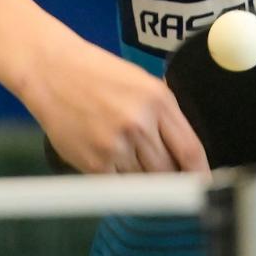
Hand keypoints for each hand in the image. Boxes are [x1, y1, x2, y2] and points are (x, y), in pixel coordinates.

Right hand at [17, 38, 209, 173]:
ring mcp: (116, 145)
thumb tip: (189, 155)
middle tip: (162, 171)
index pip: (191, 151)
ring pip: (144, 180)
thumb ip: (167, 116)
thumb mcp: (143, 83)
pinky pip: (118, 185)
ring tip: (124, 152)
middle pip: (168, 171)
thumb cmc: (98, 74)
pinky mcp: (93, 162)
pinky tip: (109, 158)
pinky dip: (118, 179)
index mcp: (159, 101)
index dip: (201, 173)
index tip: (204, 183)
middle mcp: (139, 123)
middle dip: (169, 175)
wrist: (52, 71)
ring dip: (141, 176)